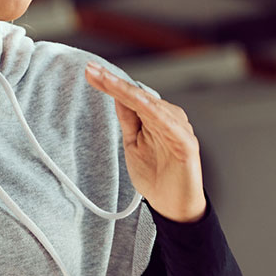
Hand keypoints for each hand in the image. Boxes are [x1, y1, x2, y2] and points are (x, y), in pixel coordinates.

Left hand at [83, 62, 206, 222]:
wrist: (173, 205)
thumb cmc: (156, 175)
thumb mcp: (133, 142)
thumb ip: (128, 119)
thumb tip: (117, 94)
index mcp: (155, 117)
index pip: (131, 96)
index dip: (111, 84)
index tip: (90, 72)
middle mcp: (168, 118)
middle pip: (138, 95)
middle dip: (114, 82)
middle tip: (92, 70)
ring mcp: (178, 129)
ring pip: (150, 105)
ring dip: (128, 91)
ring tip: (108, 80)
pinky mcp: (186, 143)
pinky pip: (168, 123)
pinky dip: (153, 111)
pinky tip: (138, 100)